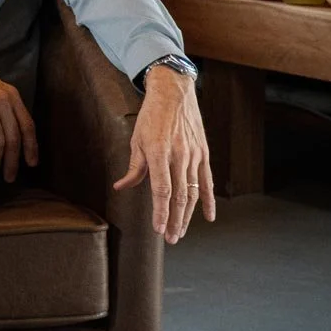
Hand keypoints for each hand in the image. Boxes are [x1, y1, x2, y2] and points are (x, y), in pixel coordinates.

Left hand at [113, 66, 214, 242]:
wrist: (174, 92)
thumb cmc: (151, 115)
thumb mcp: (136, 139)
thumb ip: (133, 167)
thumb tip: (121, 187)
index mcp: (158, 152)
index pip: (161, 190)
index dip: (160, 212)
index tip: (158, 228)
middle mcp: (178, 155)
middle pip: (178, 196)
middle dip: (174, 220)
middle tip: (170, 238)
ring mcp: (194, 155)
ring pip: (193, 192)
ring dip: (187, 215)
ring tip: (180, 232)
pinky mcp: (203, 153)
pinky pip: (207, 181)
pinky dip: (209, 200)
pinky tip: (209, 216)